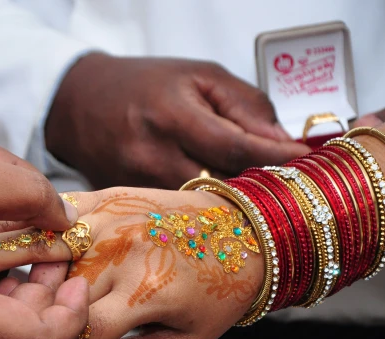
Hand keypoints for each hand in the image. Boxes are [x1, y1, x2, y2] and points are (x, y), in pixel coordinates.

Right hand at [0, 187, 263, 338]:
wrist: (246, 228)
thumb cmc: (217, 293)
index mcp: (144, 291)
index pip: (73, 337)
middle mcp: (119, 251)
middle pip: (47, 297)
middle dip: (16, 330)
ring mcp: (107, 218)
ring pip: (39, 257)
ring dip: (11, 286)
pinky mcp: (102, 196)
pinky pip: (49, 221)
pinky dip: (24, 242)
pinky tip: (3, 261)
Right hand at [45, 53, 309, 188]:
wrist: (77, 104)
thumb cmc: (143, 85)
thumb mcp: (198, 76)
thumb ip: (244, 105)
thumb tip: (282, 142)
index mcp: (171, 116)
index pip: (234, 146)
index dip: (276, 157)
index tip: (307, 162)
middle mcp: (151, 156)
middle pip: (220, 185)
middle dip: (258, 186)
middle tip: (288, 185)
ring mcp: (136, 186)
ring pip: (200, 208)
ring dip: (232, 204)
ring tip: (256, 197)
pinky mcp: (128, 205)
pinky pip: (176, 215)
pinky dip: (202, 212)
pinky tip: (219, 205)